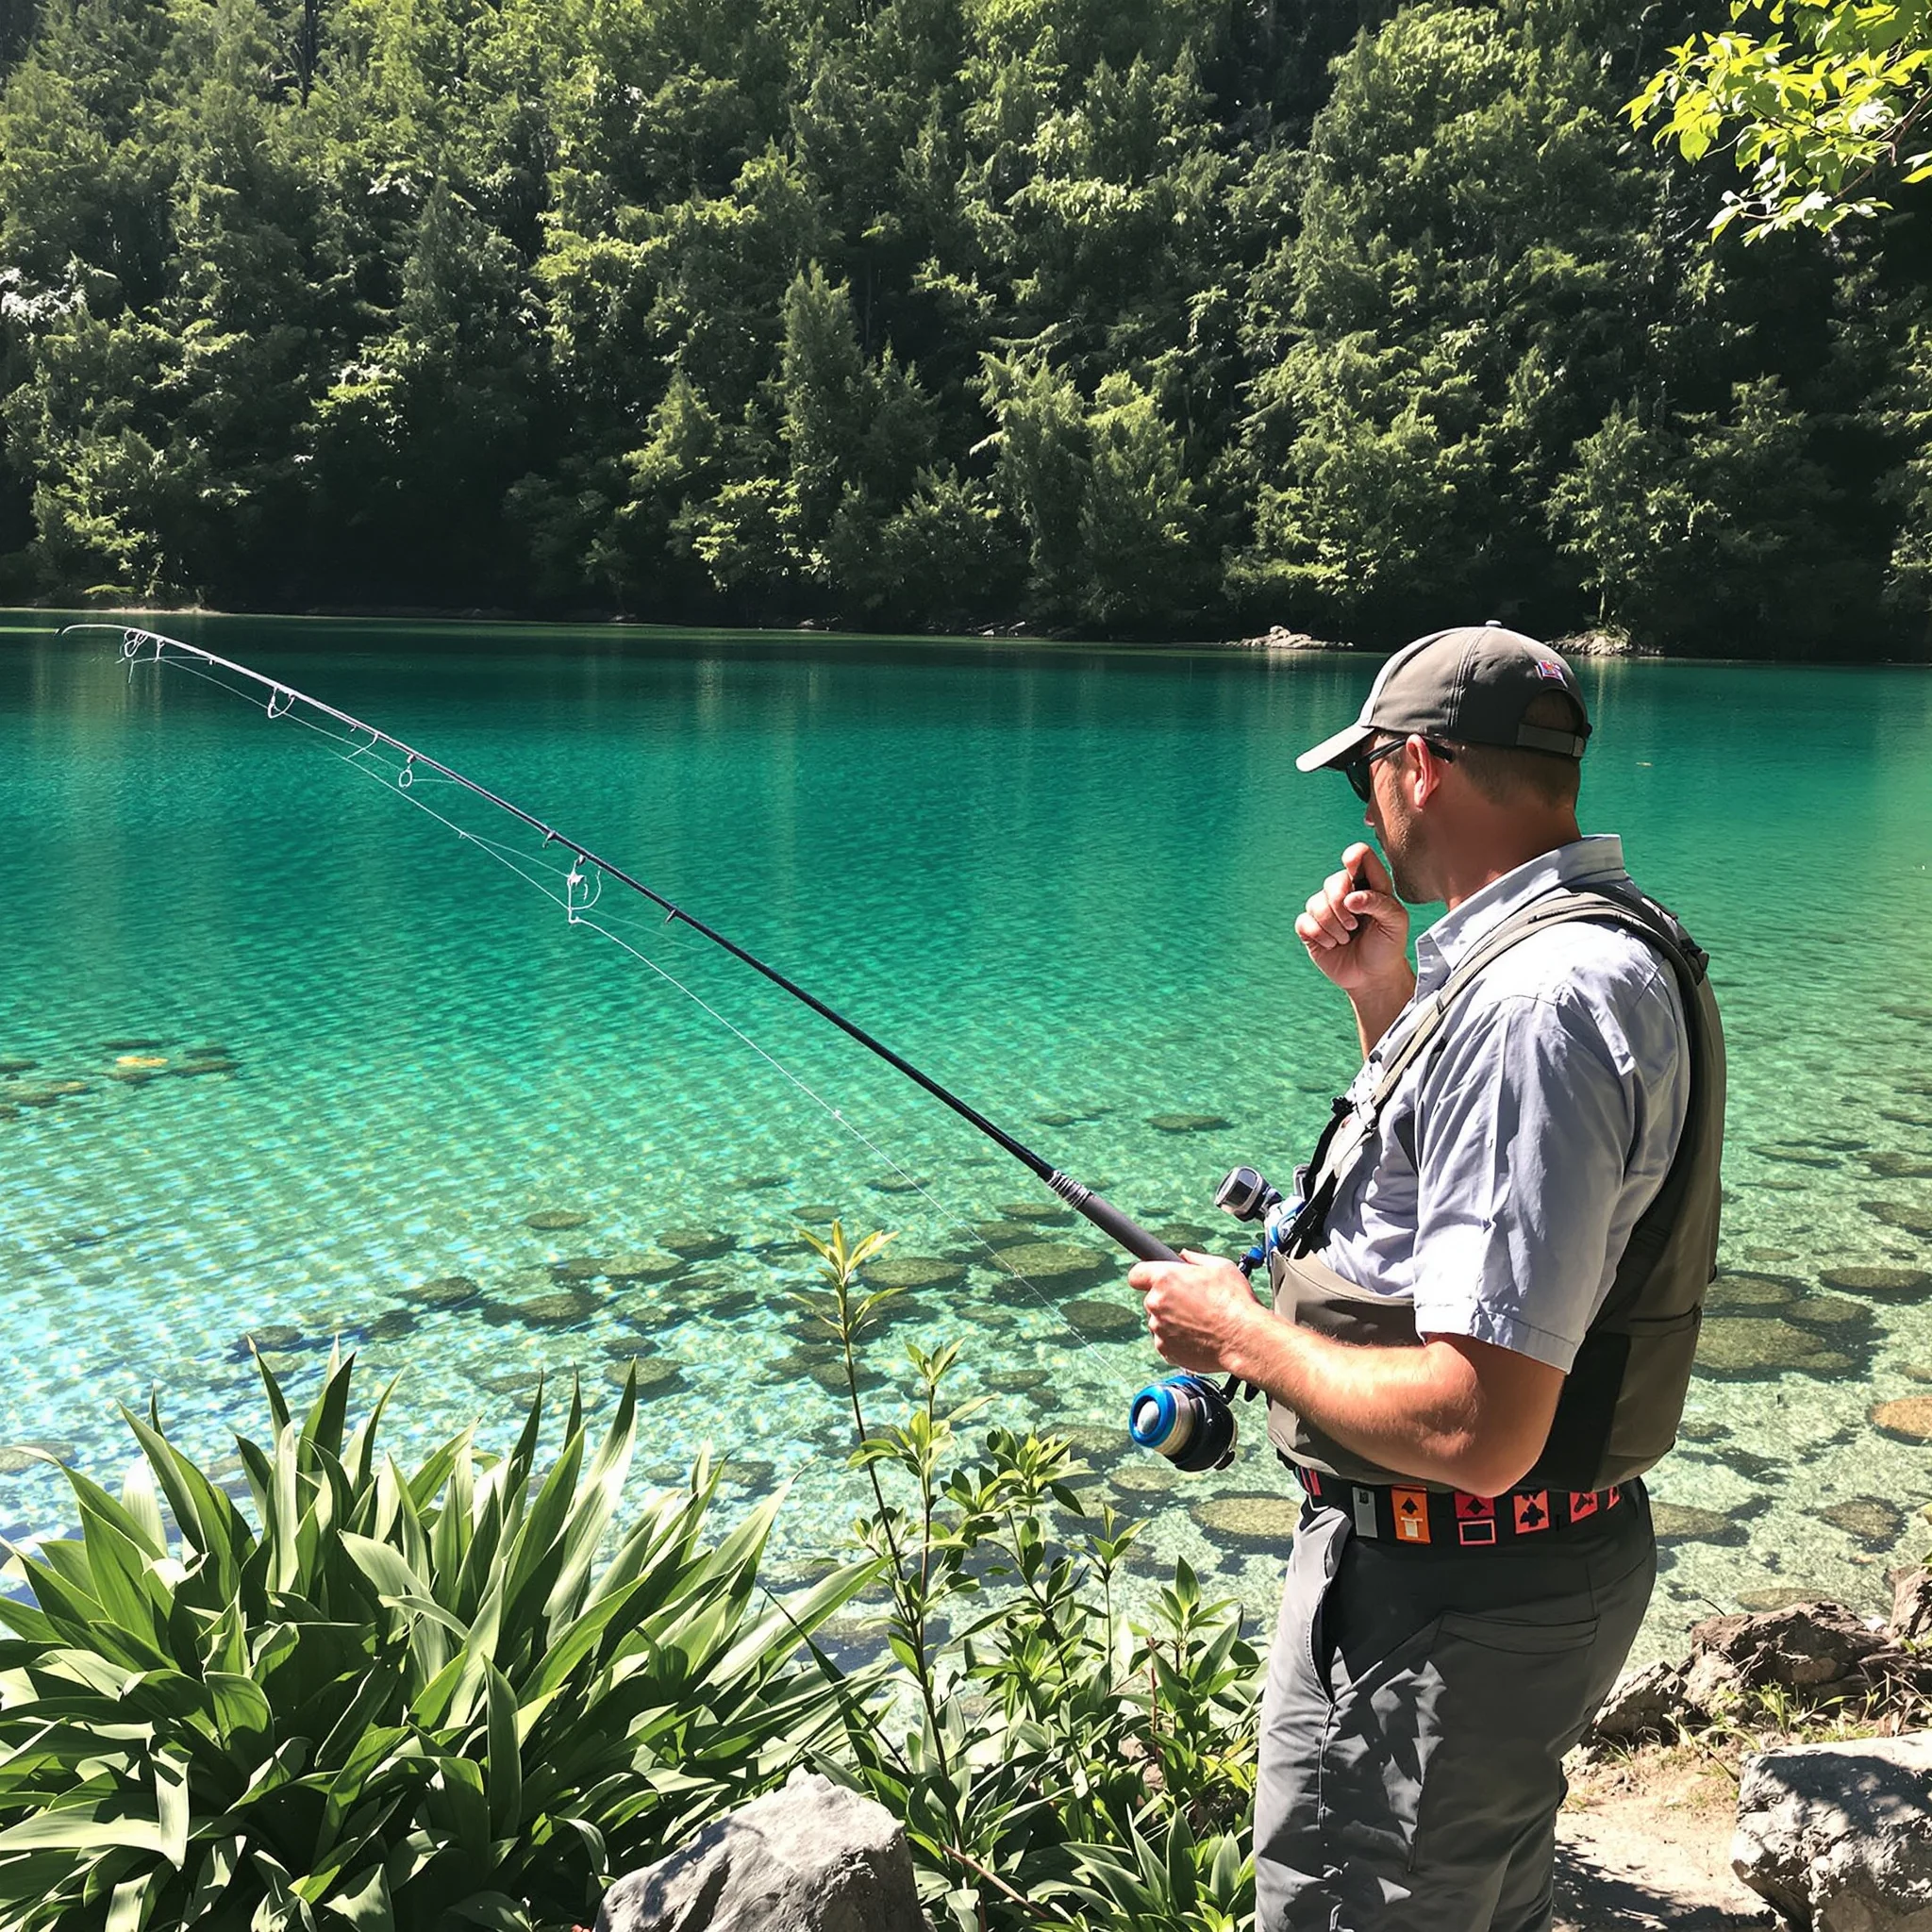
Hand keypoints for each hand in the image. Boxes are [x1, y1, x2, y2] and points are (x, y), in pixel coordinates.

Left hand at [1128, 1251, 1265, 1376]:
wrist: (1243, 1339)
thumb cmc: (1235, 1303)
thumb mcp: (1220, 1267)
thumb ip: (1195, 1258)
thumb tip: (1184, 1256)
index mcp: (1165, 1279)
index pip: (1137, 1274)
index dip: (1146, 1276)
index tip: (1153, 1280)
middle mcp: (1156, 1304)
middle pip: (1152, 1299)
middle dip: (1168, 1299)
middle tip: (1193, 1302)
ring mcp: (1159, 1329)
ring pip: (1160, 1321)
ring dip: (1173, 1320)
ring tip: (1201, 1321)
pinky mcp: (1165, 1350)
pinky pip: (1166, 1341)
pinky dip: (1178, 1339)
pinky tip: (1199, 1336)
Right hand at [1294, 842, 1409, 997]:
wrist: (1373, 977)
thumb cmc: (1388, 946)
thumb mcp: (1395, 923)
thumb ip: (1379, 903)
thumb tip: (1350, 898)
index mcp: (1371, 885)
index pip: (1360, 856)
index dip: (1353, 857)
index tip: (1352, 870)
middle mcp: (1346, 893)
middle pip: (1333, 881)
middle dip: (1341, 906)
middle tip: (1354, 925)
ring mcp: (1326, 910)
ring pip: (1316, 903)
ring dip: (1333, 926)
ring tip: (1346, 938)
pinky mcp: (1311, 928)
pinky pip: (1304, 922)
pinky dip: (1319, 935)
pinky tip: (1332, 944)